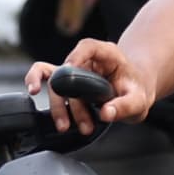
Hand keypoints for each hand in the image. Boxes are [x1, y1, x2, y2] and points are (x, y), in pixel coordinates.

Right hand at [34, 40, 154, 132]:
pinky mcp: (69, 83)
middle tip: (68, 123)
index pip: (88, 46)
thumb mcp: (139, 100)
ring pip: (56, 82)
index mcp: (107, 55)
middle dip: (64, 98)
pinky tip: (34, 97)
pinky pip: (49, 80)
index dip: (77, 55)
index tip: (69, 68)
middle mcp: (87, 61)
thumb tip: (105, 113)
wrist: (134, 93)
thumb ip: (125, 106)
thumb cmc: (136, 90)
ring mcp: (76, 72)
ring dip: (59, 106)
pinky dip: (39, 86)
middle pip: (67, 70)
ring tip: (66, 127)